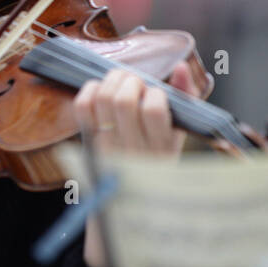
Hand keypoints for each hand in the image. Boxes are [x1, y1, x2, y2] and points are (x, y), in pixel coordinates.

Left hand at [74, 64, 199, 266]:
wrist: (129, 200)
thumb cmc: (158, 159)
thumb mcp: (178, 135)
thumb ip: (184, 99)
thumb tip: (182, 66)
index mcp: (160, 148)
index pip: (154, 110)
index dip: (155, 92)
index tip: (157, 95)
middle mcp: (131, 148)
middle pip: (123, 100)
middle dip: (132, 81)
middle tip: (136, 84)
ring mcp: (106, 146)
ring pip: (102, 99)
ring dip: (113, 81)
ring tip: (122, 83)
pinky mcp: (87, 141)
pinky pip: (82, 107)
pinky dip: (90, 89)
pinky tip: (103, 92)